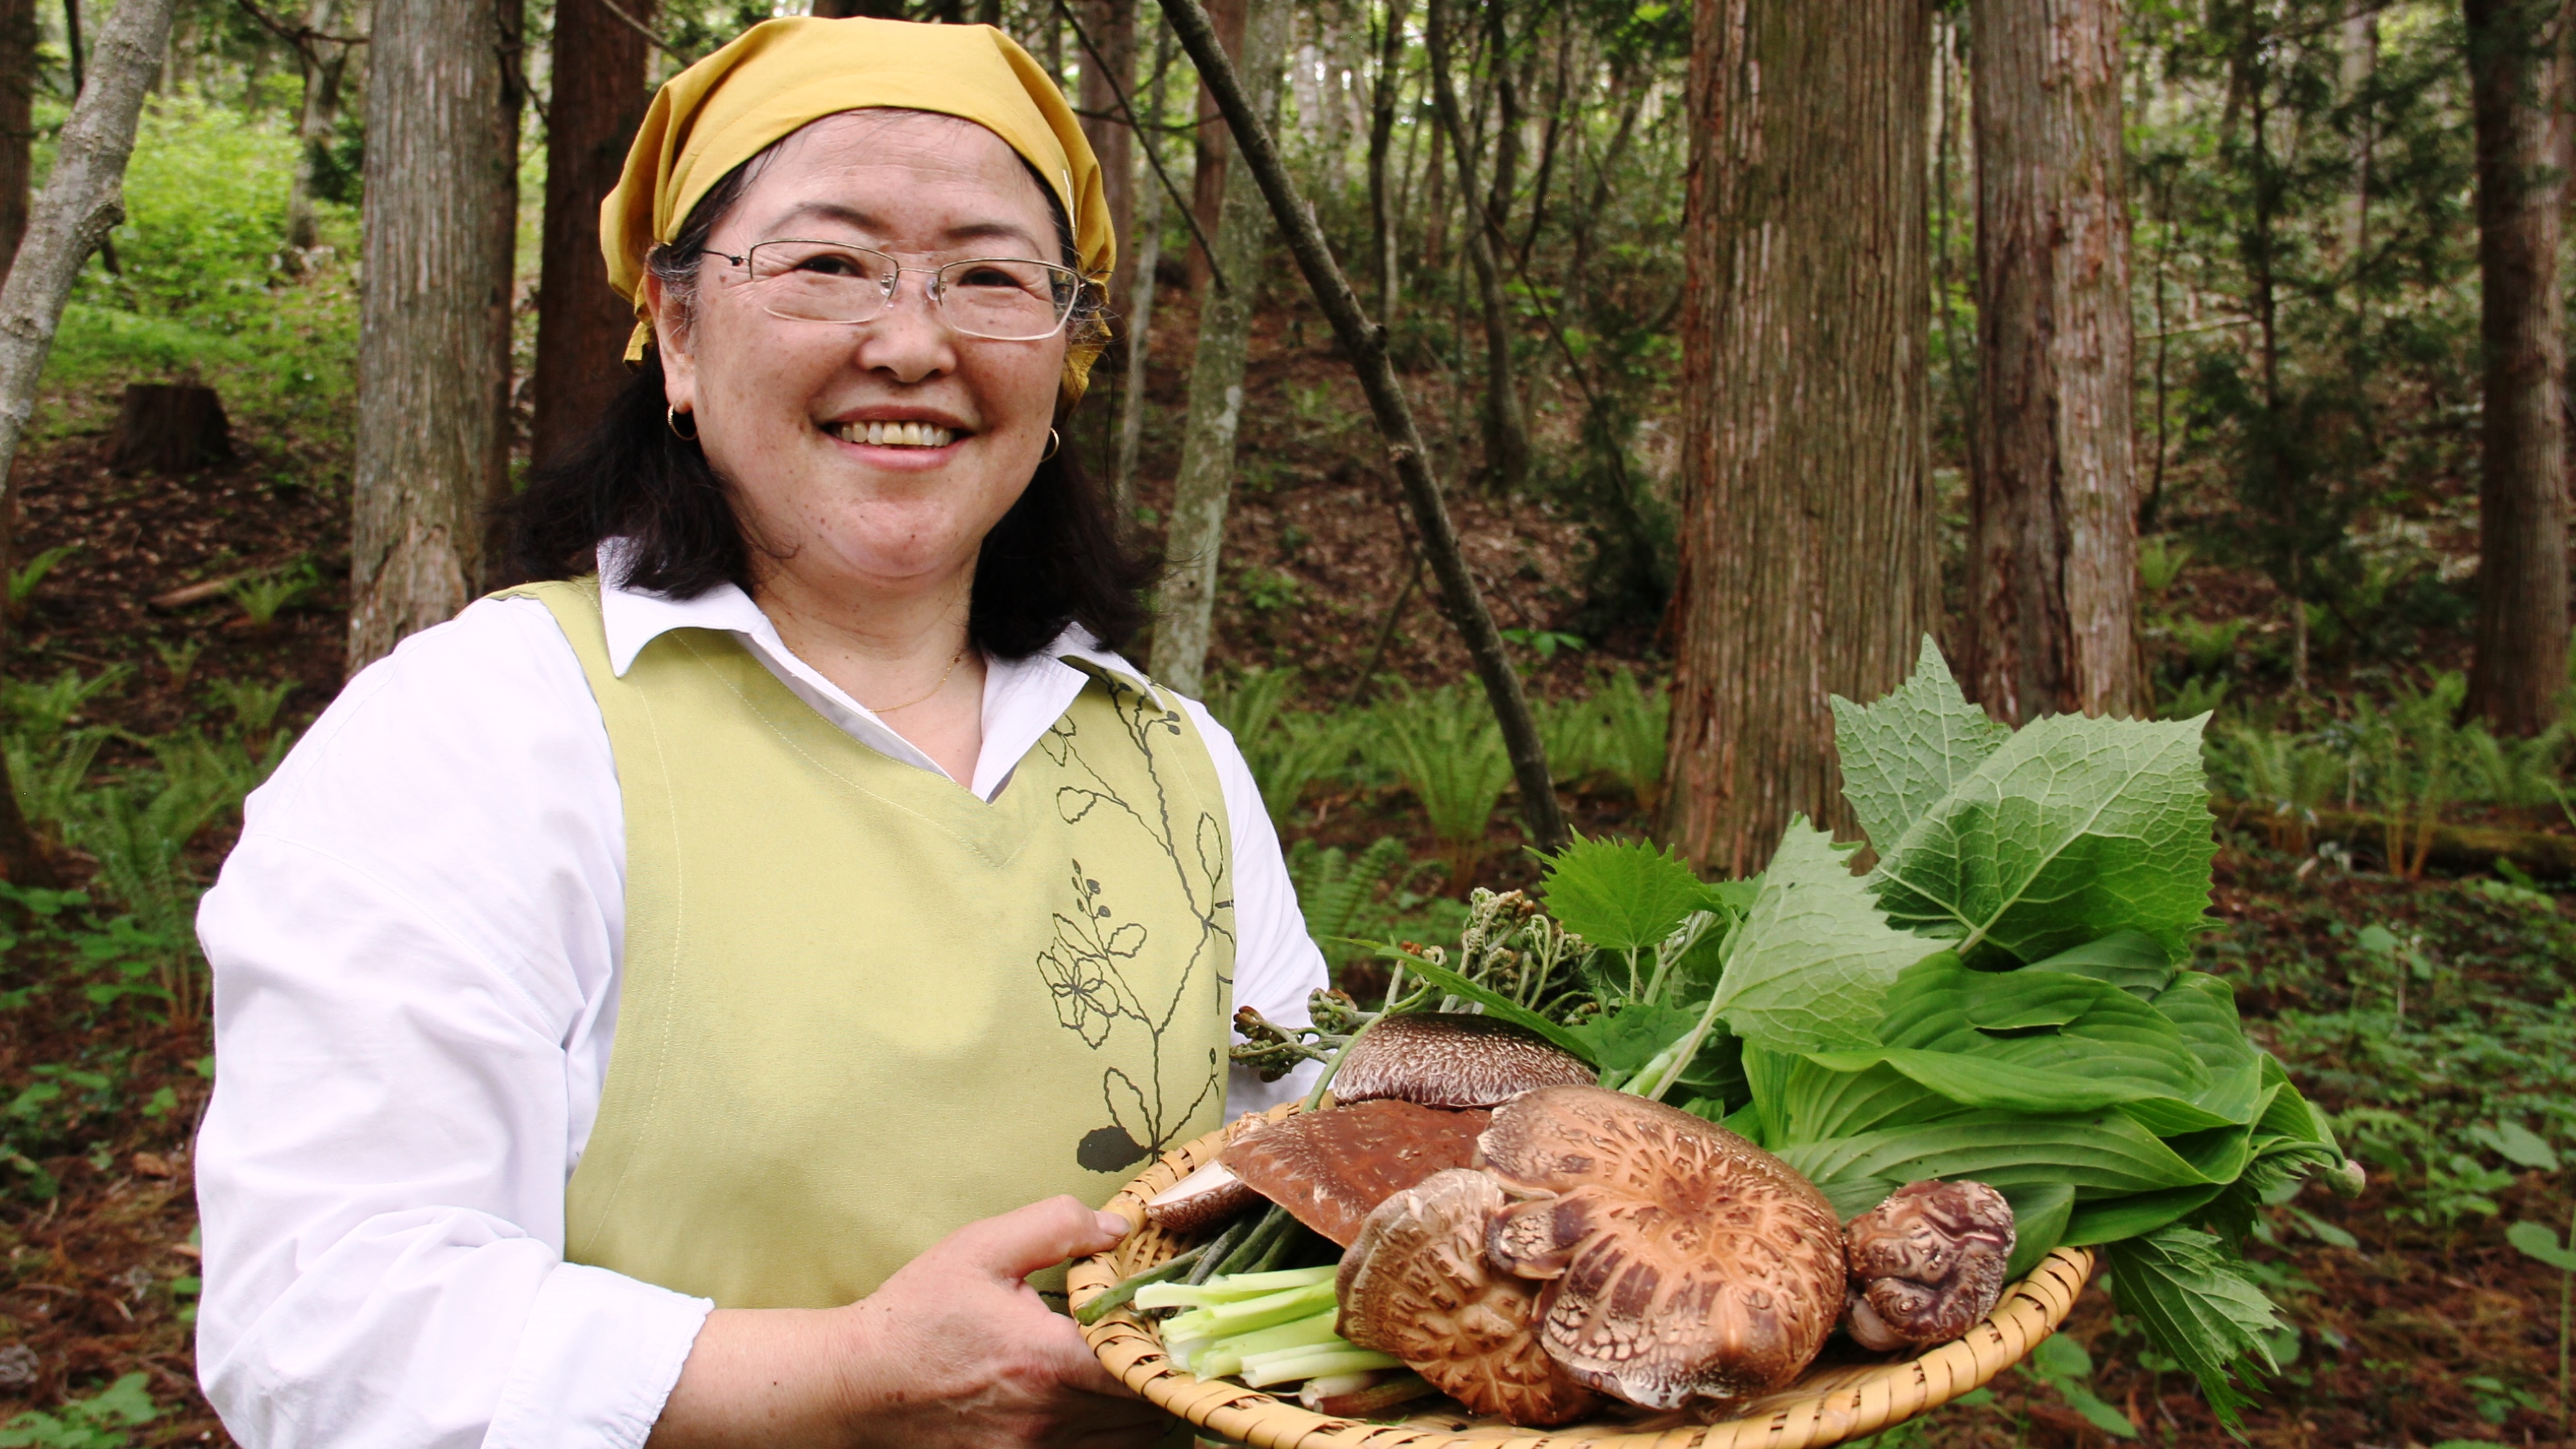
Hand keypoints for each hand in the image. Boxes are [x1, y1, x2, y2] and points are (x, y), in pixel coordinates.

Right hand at [841, 1195, 1166, 1446]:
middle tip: (1157, 1340)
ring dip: (1142, 1410)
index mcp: (1049, 1362)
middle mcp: (1049, 1420)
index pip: (1146, 1371)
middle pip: (1148, 1414)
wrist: (855, 1385)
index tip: (1174, 1323)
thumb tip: (1122, 1228)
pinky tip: (1099, 1405)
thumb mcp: (981, 1249)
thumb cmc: (918, 1315)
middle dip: (1160, 1375)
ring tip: (1131, 1370)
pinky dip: (1112, 1437)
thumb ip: (1057, 1226)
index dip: (1172, 1349)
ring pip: (1130, 1444)